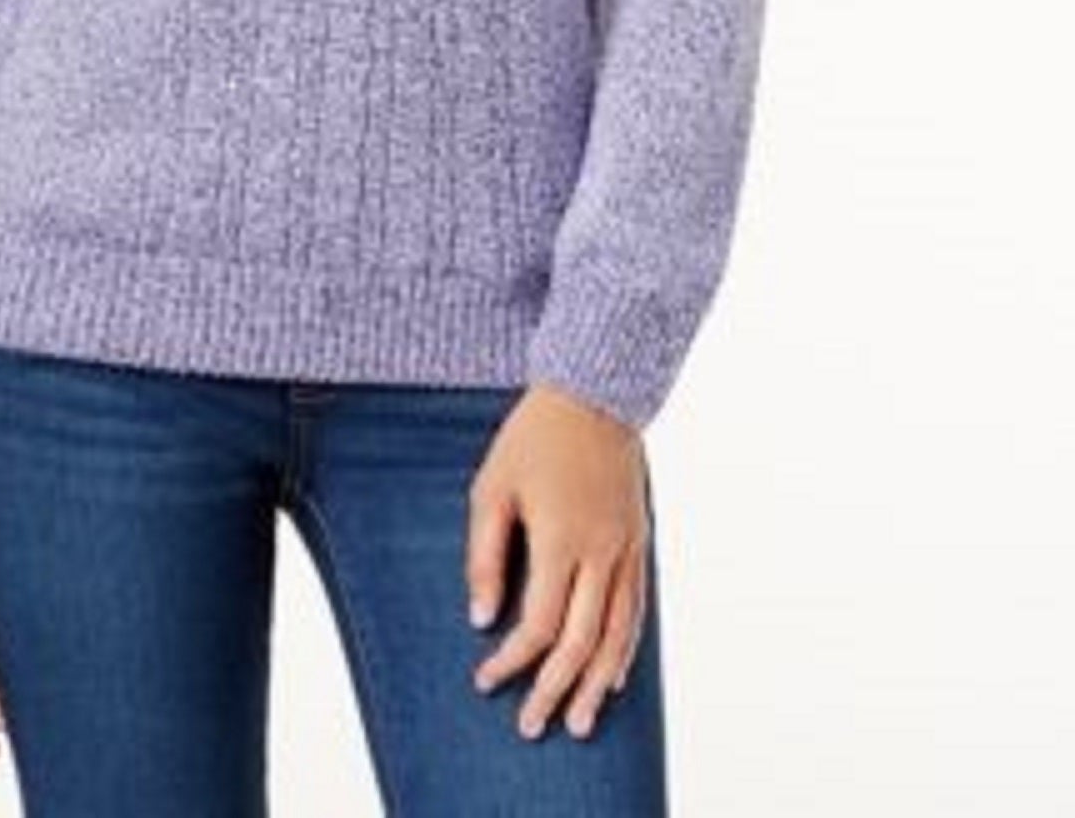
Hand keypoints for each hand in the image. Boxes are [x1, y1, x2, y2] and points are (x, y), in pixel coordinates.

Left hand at [464, 384, 649, 741]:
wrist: (595, 394)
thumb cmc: (533, 438)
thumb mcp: (492, 487)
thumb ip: (485, 556)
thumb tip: (481, 619)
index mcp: (561, 540)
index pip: (539, 625)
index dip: (513, 661)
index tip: (487, 681)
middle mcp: (602, 553)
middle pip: (582, 643)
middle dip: (556, 690)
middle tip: (533, 727)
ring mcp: (627, 549)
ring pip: (618, 635)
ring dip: (597, 684)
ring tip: (579, 722)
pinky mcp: (640, 542)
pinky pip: (637, 608)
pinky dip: (625, 648)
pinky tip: (613, 675)